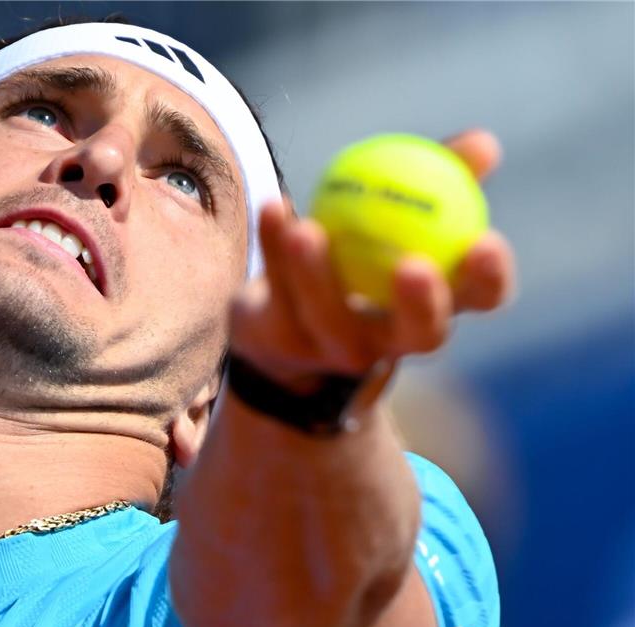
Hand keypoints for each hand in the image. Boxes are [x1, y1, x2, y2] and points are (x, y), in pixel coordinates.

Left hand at [229, 129, 515, 396]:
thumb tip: (483, 143)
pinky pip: (276, 289)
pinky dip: (271, 244)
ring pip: (328, 315)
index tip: (486, 241)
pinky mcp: (281, 340)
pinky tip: (273, 207)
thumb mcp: (403, 216)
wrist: (286, 319)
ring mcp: (334, 348)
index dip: (489, 279)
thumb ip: (443, 179)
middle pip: (421, 335)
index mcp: (434, 309)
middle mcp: (391, 342)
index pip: (480, 301)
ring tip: (306, 229)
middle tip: (412, 264)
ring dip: (316, 272)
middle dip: (422, 306)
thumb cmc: (364, 255)